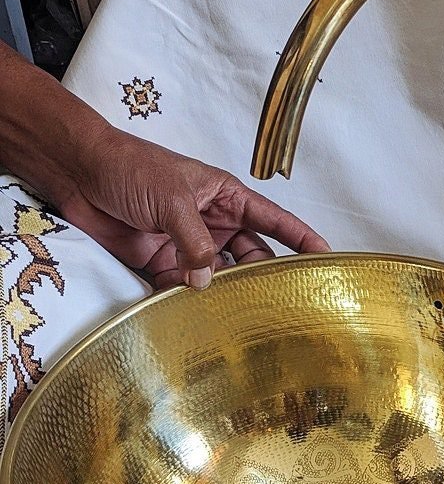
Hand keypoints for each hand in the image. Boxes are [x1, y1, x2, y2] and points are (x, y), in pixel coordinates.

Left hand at [0, 41, 327, 289]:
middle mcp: (212, 222)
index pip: (273, 220)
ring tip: (241, 316)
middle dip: (264, 276)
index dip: (301, 238)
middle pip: (250, 255)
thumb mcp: (172, 199)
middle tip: (281, 302)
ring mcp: (187, 243)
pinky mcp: (160, 261)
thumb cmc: (131, 167)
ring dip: (225, 293)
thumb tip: (208, 281)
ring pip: (219, 276)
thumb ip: (194, 242)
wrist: (78, 173)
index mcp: (226, 196)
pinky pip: (183, 287)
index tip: (326, 256)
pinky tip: (196, 316)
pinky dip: (188, 300)